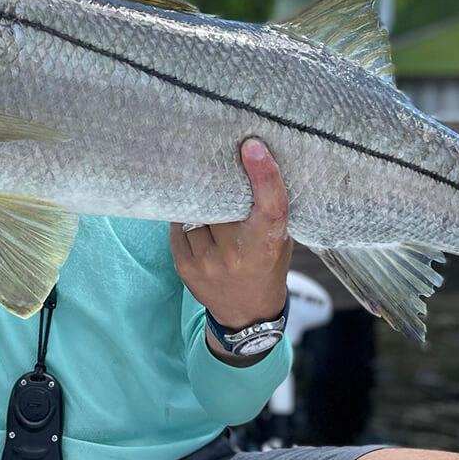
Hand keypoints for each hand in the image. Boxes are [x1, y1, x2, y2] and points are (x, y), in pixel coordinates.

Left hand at [170, 138, 292, 328]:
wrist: (247, 313)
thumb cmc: (266, 266)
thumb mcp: (280, 239)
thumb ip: (269, 210)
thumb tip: (252, 162)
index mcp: (267, 243)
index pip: (269, 204)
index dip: (263, 173)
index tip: (252, 146)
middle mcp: (237, 253)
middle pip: (221, 201)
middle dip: (218, 184)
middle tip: (215, 162)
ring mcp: (207, 262)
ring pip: (196, 213)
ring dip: (202, 207)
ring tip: (210, 210)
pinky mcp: (184, 266)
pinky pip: (179, 227)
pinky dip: (187, 222)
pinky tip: (197, 227)